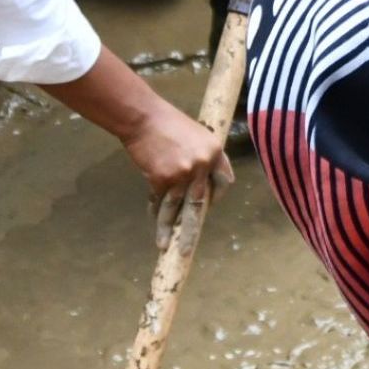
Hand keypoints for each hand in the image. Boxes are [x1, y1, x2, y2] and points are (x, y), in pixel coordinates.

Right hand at [126, 103, 233, 240]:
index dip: (216, 195)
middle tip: (187, 250)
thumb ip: (203, 159)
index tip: (208, 205)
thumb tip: (201, 187)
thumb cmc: (168, 124)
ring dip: (167, 229)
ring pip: (175, 209)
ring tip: (163, 246)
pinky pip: (158, 201)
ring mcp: (183, 173)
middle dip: (191, 231)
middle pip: (200, 204)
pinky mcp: (162, 179)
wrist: (143, 117)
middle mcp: (202, 165)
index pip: (225, 182)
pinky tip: (152, 219)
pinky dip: (155, 211)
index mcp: (215, 151)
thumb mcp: (196, 136)